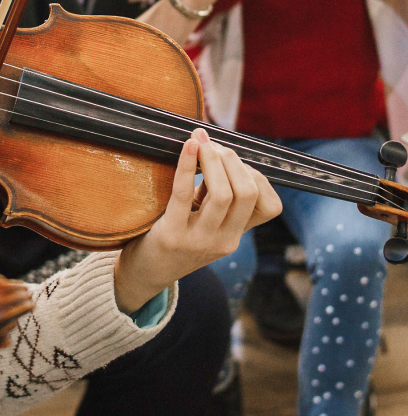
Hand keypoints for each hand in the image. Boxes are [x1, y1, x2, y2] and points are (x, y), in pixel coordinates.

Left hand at [113, 129, 280, 313]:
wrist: (146, 272)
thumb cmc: (176, 238)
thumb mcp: (205, 223)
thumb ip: (217, 197)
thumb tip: (222, 151)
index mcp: (235, 237)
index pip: (270, 207)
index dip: (258, 177)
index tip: (235, 161)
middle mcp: (224, 241)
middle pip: (247, 193)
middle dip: (233, 161)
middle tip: (213, 145)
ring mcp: (200, 240)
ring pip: (223, 194)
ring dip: (213, 160)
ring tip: (201, 143)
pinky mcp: (172, 234)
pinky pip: (184, 193)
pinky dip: (187, 165)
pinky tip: (188, 146)